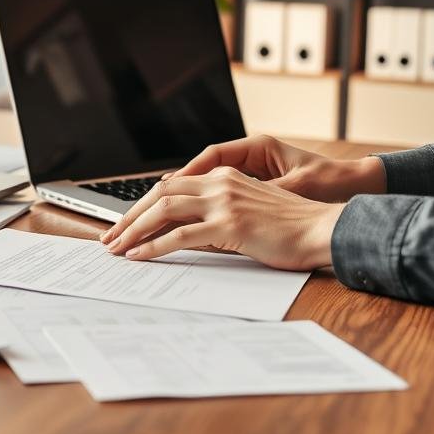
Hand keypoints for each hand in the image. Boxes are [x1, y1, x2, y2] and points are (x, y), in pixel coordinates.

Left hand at [100, 167, 345, 270]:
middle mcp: (221, 184)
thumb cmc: (293, 228)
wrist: (323, 230)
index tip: (126, 222)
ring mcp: (225, 203)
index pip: (173, 185)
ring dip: (134, 230)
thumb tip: (191, 231)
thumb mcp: (251, 211)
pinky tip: (139, 256)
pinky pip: (181, 235)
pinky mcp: (230, 226)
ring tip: (116, 248)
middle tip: (110, 238)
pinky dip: (154, 246)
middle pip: (161, 194)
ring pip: (164, 210)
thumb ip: (222, 213)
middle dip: (129, 216)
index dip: (145, 204)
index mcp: (226, 176)